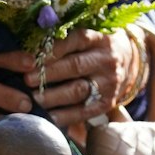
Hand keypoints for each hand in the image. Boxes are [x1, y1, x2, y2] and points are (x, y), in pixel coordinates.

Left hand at [25, 28, 140, 146]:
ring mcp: (108, 83)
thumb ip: (65, 40)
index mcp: (99, 39)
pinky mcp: (107, 103)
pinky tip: (48, 117)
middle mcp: (106, 60)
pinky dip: (65, 116)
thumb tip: (33, 47)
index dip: (53, 48)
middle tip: (26, 79)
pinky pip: (84, 111)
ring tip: (33, 99)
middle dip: (48, 73)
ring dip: (53, 96)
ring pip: (78, 90)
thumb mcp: (88, 37)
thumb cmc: (95, 47)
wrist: (128, 61)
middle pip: (75, 65)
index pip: (76, 39)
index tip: (32, 56)